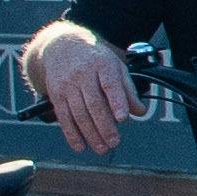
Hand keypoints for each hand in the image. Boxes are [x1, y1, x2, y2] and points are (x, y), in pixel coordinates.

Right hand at [31, 31, 135, 158]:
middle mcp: (83, 75)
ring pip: (79, 114)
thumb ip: (128, 89)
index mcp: (102, 65)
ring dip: (90, 134)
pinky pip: (64, 117)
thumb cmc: (95, 60)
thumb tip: (140, 112)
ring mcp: (68, 85)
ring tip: (102, 148)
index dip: (117, 102)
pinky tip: (80, 146)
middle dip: (104, 126)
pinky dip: (71, 134)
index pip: (110, 85)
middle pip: (94, 104)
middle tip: (114, 143)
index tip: (123, 119)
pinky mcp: (56, 95)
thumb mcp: (115, 67)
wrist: (61, 47)